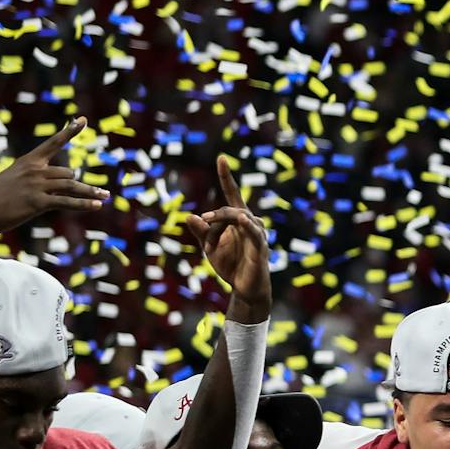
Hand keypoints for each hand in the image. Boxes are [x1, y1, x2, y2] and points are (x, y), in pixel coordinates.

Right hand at [0, 118, 108, 234]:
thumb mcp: (16, 179)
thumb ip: (37, 178)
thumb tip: (59, 184)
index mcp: (28, 161)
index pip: (52, 142)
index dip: (69, 131)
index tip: (83, 119)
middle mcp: (33, 170)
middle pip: (67, 173)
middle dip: (80, 185)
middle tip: (98, 193)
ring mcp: (35, 185)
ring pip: (71, 185)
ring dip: (91, 192)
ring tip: (105, 196)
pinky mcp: (37, 202)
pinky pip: (66, 202)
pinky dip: (83, 204)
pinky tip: (97, 206)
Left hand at [181, 157, 270, 322]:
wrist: (244, 289)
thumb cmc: (231, 266)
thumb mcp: (210, 247)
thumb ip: (201, 232)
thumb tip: (189, 215)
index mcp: (237, 220)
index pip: (233, 194)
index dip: (226, 177)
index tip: (221, 158)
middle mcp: (250, 223)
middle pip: (231, 209)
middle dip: (215, 217)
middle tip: (202, 223)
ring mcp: (257, 235)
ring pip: (240, 218)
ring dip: (222, 224)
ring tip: (210, 236)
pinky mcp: (260, 248)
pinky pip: (254, 233)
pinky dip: (248, 225)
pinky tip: (242, 219)